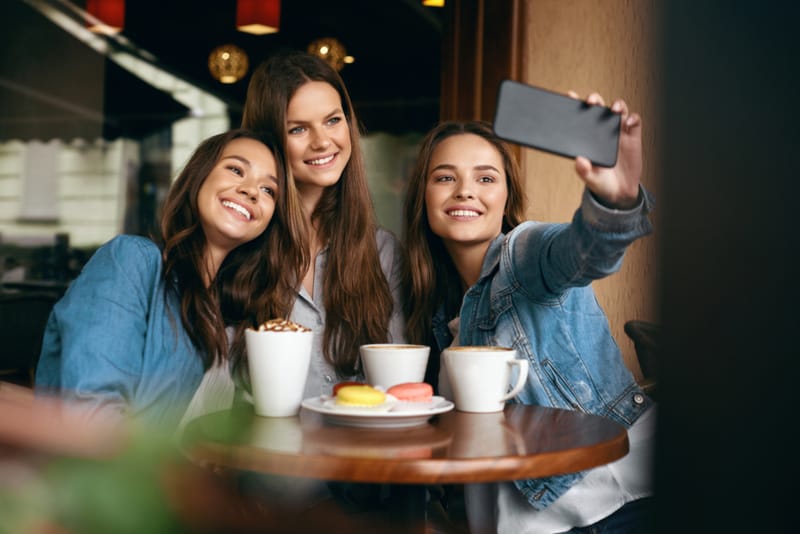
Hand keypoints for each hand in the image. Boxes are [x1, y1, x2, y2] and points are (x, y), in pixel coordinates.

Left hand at [568, 91, 641, 208]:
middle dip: (595, 100)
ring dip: (617, 105)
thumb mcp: (590, 179)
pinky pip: (634, 121)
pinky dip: (633, 119)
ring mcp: (618, 131)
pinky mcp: (633, 135)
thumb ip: (583, 171)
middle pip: (599, 107)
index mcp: (587, 136)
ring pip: (618, 110)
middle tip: (592, 101)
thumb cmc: (601, 182)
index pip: (580, 116)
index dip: (575, 103)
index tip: (569, 95)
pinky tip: (628, 123)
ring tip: (614, 109)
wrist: (620, 192)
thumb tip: (578, 160)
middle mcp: (602, 130)